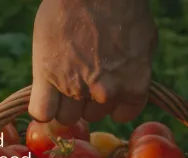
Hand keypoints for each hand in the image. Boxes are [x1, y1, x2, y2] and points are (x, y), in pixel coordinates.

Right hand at [29, 0, 157, 124]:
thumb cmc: (121, 6)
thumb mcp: (144, 41)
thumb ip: (135, 72)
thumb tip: (127, 87)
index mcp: (133, 85)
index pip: (121, 116)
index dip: (112, 103)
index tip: (105, 89)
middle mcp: (106, 92)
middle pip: (91, 116)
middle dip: (87, 100)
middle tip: (82, 73)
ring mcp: (75, 87)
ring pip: (67, 117)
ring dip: (65, 103)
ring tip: (64, 76)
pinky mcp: (47, 77)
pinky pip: (42, 112)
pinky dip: (43, 109)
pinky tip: (46, 94)